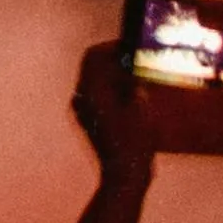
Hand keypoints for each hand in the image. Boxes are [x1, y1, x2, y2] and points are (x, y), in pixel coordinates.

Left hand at [72, 39, 158, 183]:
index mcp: (90, 91)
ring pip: (95, 83)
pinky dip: (112, 93)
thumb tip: (132, 69)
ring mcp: (83, 113)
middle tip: (136, 61)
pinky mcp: (90, 124)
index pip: (93, 56)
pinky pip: (98, 99)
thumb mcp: (140, 105)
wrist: (124, 176)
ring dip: (114, 77)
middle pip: (93, 68)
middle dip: (113, 62)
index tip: (129, 46)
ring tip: (137, 79)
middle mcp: (81, 99)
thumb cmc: (134, 142)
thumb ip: (133, 82)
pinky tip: (133, 99)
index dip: (111, 47)